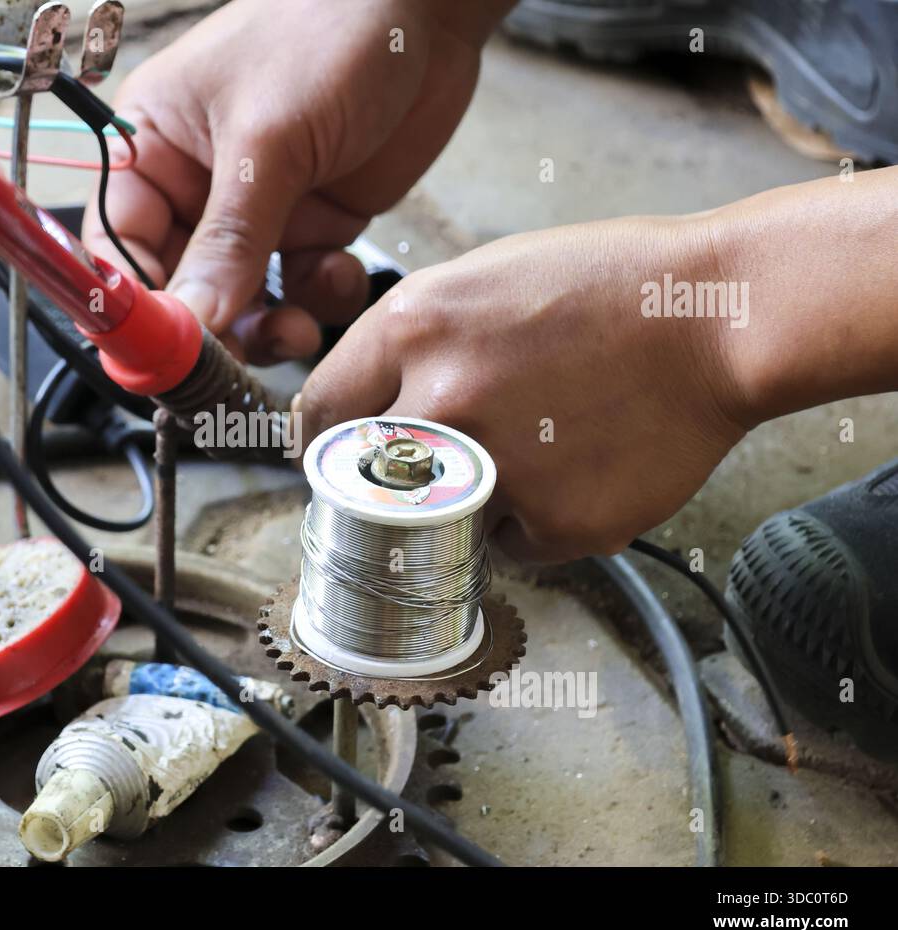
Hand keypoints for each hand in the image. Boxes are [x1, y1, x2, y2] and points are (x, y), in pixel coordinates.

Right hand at [82, 0, 511, 363]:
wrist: (428, 10)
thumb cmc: (328, 33)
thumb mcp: (268, 142)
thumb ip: (229, 240)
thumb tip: (191, 322)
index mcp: (152, 146)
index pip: (118, 245)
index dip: (137, 306)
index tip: (164, 355)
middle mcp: (198, 185)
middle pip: (181, 288)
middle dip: (213, 329)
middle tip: (240, 361)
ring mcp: (260, 210)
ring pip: (243, 301)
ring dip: (270, 326)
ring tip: (300, 328)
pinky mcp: (314, 225)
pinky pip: (301, 289)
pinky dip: (320, 297)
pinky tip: (343, 271)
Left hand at [296, 215, 751, 561]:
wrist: (715, 317)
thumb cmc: (603, 287)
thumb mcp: (478, 282)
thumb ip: (407, 345)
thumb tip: (362, 407)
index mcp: (411, 328)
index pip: (317, 413)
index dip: (324, 442)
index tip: (334, 459)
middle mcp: (439, 401)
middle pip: (363, 482)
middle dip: (385, 485)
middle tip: (421, 477)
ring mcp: (495, 467)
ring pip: (436, 523)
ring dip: (464, 506)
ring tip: (528, 456)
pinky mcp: (555, 520)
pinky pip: (512, 545)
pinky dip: (533, 521)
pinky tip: (574, 471)